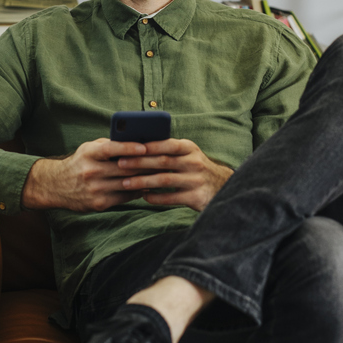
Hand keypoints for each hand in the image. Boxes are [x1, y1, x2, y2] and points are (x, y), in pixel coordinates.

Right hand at [22, 138, 148, 211]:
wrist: (56, 186)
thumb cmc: (80, 162)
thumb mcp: (89, 148)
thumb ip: (109, 144)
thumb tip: (136, 139)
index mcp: (89, 154)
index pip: (110, 149)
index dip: (128, 147)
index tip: (145, 146)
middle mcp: (91, 171)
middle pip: (124, 168)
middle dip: (145, 165)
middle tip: (163, 161)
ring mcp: (95, 189)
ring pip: (127, 184)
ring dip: (145, 179)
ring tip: (160, 174)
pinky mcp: (99, 204)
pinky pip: (124, 197)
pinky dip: (137, 192)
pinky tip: (147, 187)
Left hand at [115, 138, 232, 211]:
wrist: (222, 187)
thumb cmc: (195, 168)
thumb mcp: (187, 154)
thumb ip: (168, 151)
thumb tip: (136, 146)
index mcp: (190, 148)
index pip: (167, 144)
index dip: (148, 146)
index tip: (128, 147)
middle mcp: (194, 162)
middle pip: (163, 161)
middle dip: (139, 162)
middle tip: (120, 164)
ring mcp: (196, 180)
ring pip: (164, 180)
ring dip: (143, 181)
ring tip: (126, 183)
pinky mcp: (196, 197)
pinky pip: (171, 198)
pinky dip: (156, 198)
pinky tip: (144, 197)